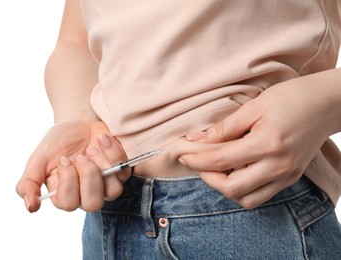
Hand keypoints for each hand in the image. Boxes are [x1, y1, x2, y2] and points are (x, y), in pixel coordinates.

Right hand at [16, 120, 128, 211]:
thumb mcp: (38, 159)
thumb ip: (28, 183)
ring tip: (91, 148)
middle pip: (93, 204)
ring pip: (113, 191)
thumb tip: (30, 207)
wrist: (77, 122)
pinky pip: (123, 170)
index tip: (64, 159)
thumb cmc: (57, 142)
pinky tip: (102, 138)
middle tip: (81, 156)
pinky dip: (113, 152)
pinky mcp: (120, 170)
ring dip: (102, 165)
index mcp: (65, 194)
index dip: (68, 182)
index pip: (69, 203)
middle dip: (88, 176)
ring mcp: (106, 183)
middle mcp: (87, 193)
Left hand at [179, 75, 333, 208]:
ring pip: (246, 199)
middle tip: (196, 162)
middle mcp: (278, 166)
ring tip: (214, 169)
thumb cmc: (292, 98)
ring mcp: (286, 176)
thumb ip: (223, 128)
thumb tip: (195, 140)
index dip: (196, 159)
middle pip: (231, 188)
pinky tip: (235, 171)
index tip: (181, 155)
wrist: (328, 104)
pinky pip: (260, 196)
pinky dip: (241, 189)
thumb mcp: (254, 106)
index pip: (220, 160)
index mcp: (267, 144)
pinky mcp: (291, 179)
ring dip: (224, 187)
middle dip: (207, 178)